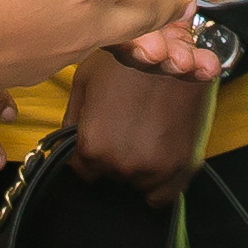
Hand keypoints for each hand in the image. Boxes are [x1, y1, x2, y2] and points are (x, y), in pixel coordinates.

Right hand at [0, 0, 235, 130]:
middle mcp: (92, 18)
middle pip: (151, 11)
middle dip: (177, 1)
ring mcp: (66, 49)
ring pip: (118, 32)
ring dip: (138, 22)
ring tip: (140, 10)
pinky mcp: (38, 68)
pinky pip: (79, 46)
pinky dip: (90, 31)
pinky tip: (66, 20)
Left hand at [58, 53, 215, 196]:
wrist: (179, 50)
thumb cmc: (131, 59)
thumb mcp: (85, 80)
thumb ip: (71, 120)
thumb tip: (65, 143)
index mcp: (94, 146)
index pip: (82, 170)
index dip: (90, 151)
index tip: (102, 135)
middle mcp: (122, 163)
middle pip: (110, 175)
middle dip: (114, 155)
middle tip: (126, 125)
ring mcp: (155, 168)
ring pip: (136, 184)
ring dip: (137, 166)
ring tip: (145, 132)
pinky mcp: (182, 166)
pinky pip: (162, 196)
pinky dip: (159, 182)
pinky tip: (158, 156)